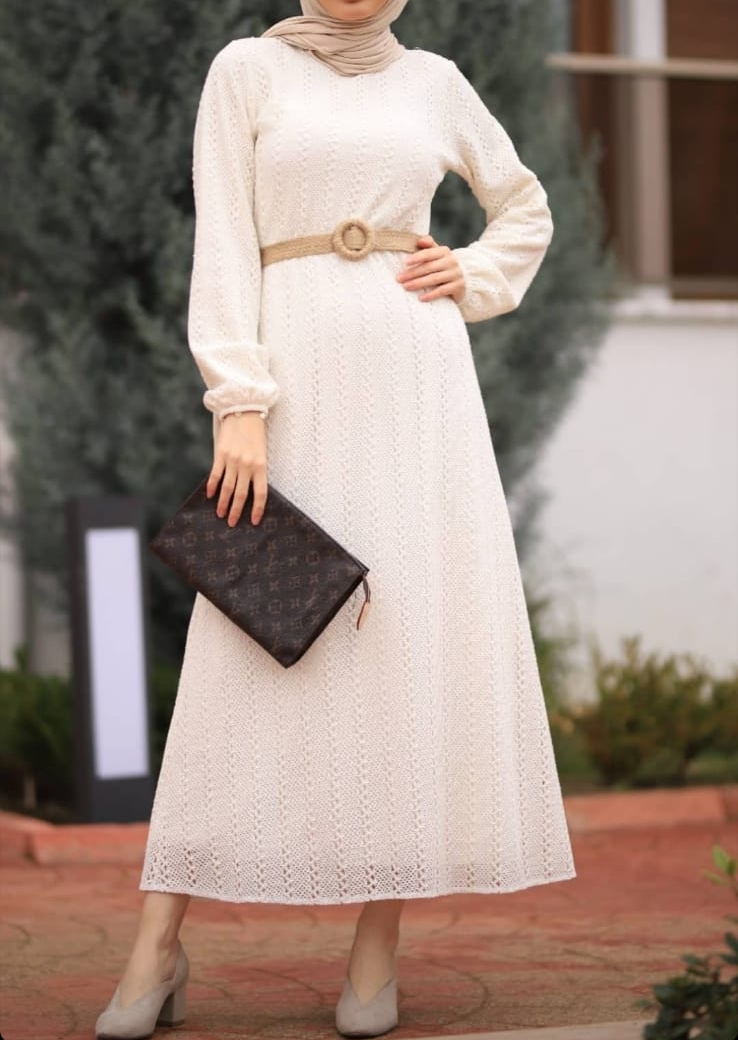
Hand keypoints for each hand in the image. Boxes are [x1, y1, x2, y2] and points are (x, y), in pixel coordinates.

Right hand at [207, 412, 267, 526]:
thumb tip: (251, 490)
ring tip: (220, 514)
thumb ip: (257, 470)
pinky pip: (215, 474)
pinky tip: (209, 495)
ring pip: (227, 487)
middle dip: (236, 511)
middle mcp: (247, 465)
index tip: (253, 521)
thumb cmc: (255, 433)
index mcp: (261, 465)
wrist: (244, 411)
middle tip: (231, 523)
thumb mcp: (262, 452)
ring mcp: (233, 460)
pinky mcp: (221, 454)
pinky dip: (212, 486)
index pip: (260, 493)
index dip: (257, 509)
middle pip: (241, 494)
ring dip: (223, 503)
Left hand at [396, 235, 465, 302]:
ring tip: (406, 287)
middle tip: (399, 278)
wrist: (464, 278)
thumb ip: (428, 246)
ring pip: (435, 279)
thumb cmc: (443, 265)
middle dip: (413, 273)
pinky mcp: (458, 287)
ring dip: (419, 283)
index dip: (417, 257)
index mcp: (444, 251)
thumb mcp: (437, 254)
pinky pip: (443, 291)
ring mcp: (456, 274)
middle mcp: (451, 261)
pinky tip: (421, 298)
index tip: (405, 263)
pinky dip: (431, 295)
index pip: (429, 253)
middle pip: (429, 267)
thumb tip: (420, 240)